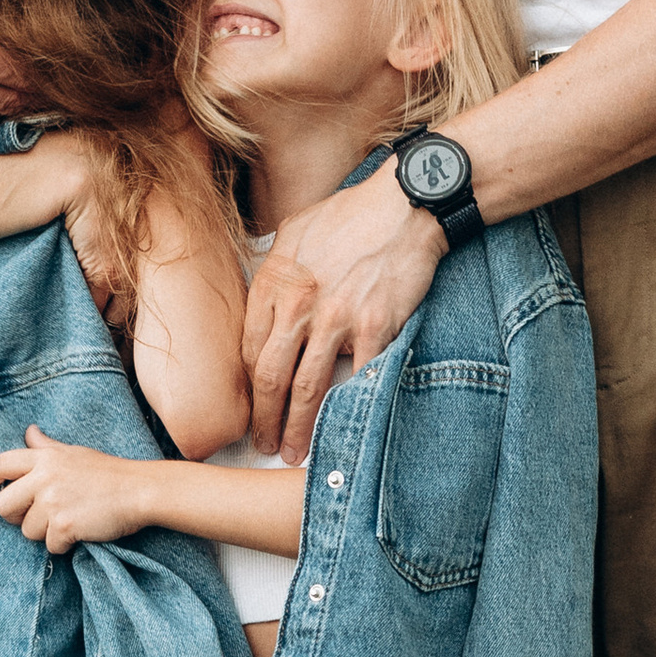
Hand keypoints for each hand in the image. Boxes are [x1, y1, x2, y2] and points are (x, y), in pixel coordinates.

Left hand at [0, 428, 155, 553]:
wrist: (140, 490)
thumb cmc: (108, 473)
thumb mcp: (73, 453)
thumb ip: (46, 447)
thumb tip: (29, 432)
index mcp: (44, 458)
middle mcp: (43, 478)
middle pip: (4, 507)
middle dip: (17, 517)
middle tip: (39, 517)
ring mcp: (53, 502)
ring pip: (27, 531)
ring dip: (46, 533)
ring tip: (70, 520)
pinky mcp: (64, 525)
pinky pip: (50, 545)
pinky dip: (64, 545)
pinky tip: (82, 531)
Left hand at [243, 168, 441, 458]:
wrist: (406, 204)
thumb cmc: (353, 214)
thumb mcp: (296, 228)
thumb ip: (274, 265)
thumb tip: (263, 296)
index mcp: (275, 281)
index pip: (251, 348)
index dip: (248, 386)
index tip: (250, 407)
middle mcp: (300, 304)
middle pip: (271, 376)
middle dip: (263, 418)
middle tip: (261, 443)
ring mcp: (337, 318)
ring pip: (307, 387)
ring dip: (297, 426)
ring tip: (293, 451)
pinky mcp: (375, 327)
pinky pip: (357, 378)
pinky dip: (349, 408)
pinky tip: (343, 429)